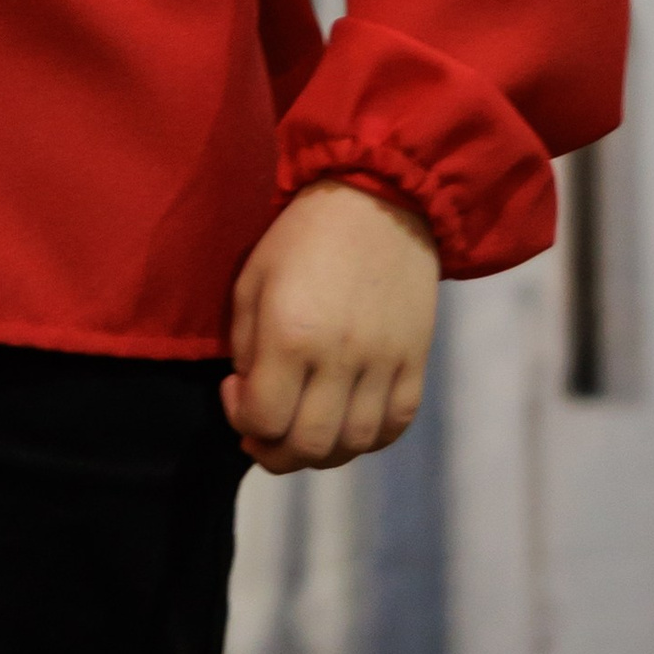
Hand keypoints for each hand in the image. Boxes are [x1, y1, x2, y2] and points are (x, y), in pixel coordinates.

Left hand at [222, 181, 438, 473]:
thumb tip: (250, 393)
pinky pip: (396, 424)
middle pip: (308, 446)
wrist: (379, 199)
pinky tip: (347, 421)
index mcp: (291, 333)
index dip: (240, 419)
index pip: (263, 418)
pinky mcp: (416, 360)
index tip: (236, 391)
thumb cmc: (302, 235)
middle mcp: (340, 357)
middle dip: (275, 453)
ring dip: (321, 451)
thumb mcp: (253, 279)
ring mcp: (384, 362)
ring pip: (353, 444)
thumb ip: (245, 345)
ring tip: (304, 429)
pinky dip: (369, 437)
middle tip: (264, 432)